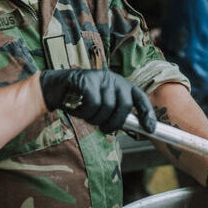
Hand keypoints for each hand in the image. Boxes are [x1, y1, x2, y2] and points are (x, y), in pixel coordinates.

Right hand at [39, 69, 155, 133]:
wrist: (57, 88)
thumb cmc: (82, 99)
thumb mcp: (103, 105)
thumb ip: (116, 113)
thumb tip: (134, 129)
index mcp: (122, 85)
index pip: (140, 98)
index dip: (147, 114)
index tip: (150, 129)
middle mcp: (115, 80)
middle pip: (124, 106)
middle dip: (114, 123)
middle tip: (103, 128)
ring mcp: (101, 79)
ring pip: (107, 107)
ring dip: (95, 118)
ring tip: (86, 115)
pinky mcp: (87, 80)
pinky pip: (92, 104)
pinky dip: (85, 112)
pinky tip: (78, 109)